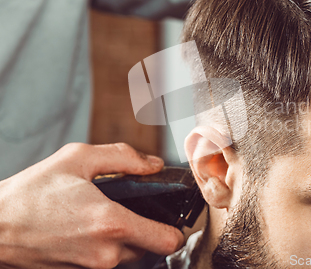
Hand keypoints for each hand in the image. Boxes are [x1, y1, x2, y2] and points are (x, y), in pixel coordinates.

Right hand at [0, 143, 183, 268]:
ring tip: (106, 215)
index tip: (172, 216)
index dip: (176, 228)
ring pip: (129, 256)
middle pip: (151, 248)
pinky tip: (89, 228)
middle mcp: (105, 254)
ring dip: (127, 238)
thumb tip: (154, 164)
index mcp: (111, 224)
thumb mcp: (78, 159)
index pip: (168, 241)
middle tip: (134, 208)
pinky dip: (106, 247)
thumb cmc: (30, 194)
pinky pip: (106, 262)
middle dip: (149, 228)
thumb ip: (124, 158)